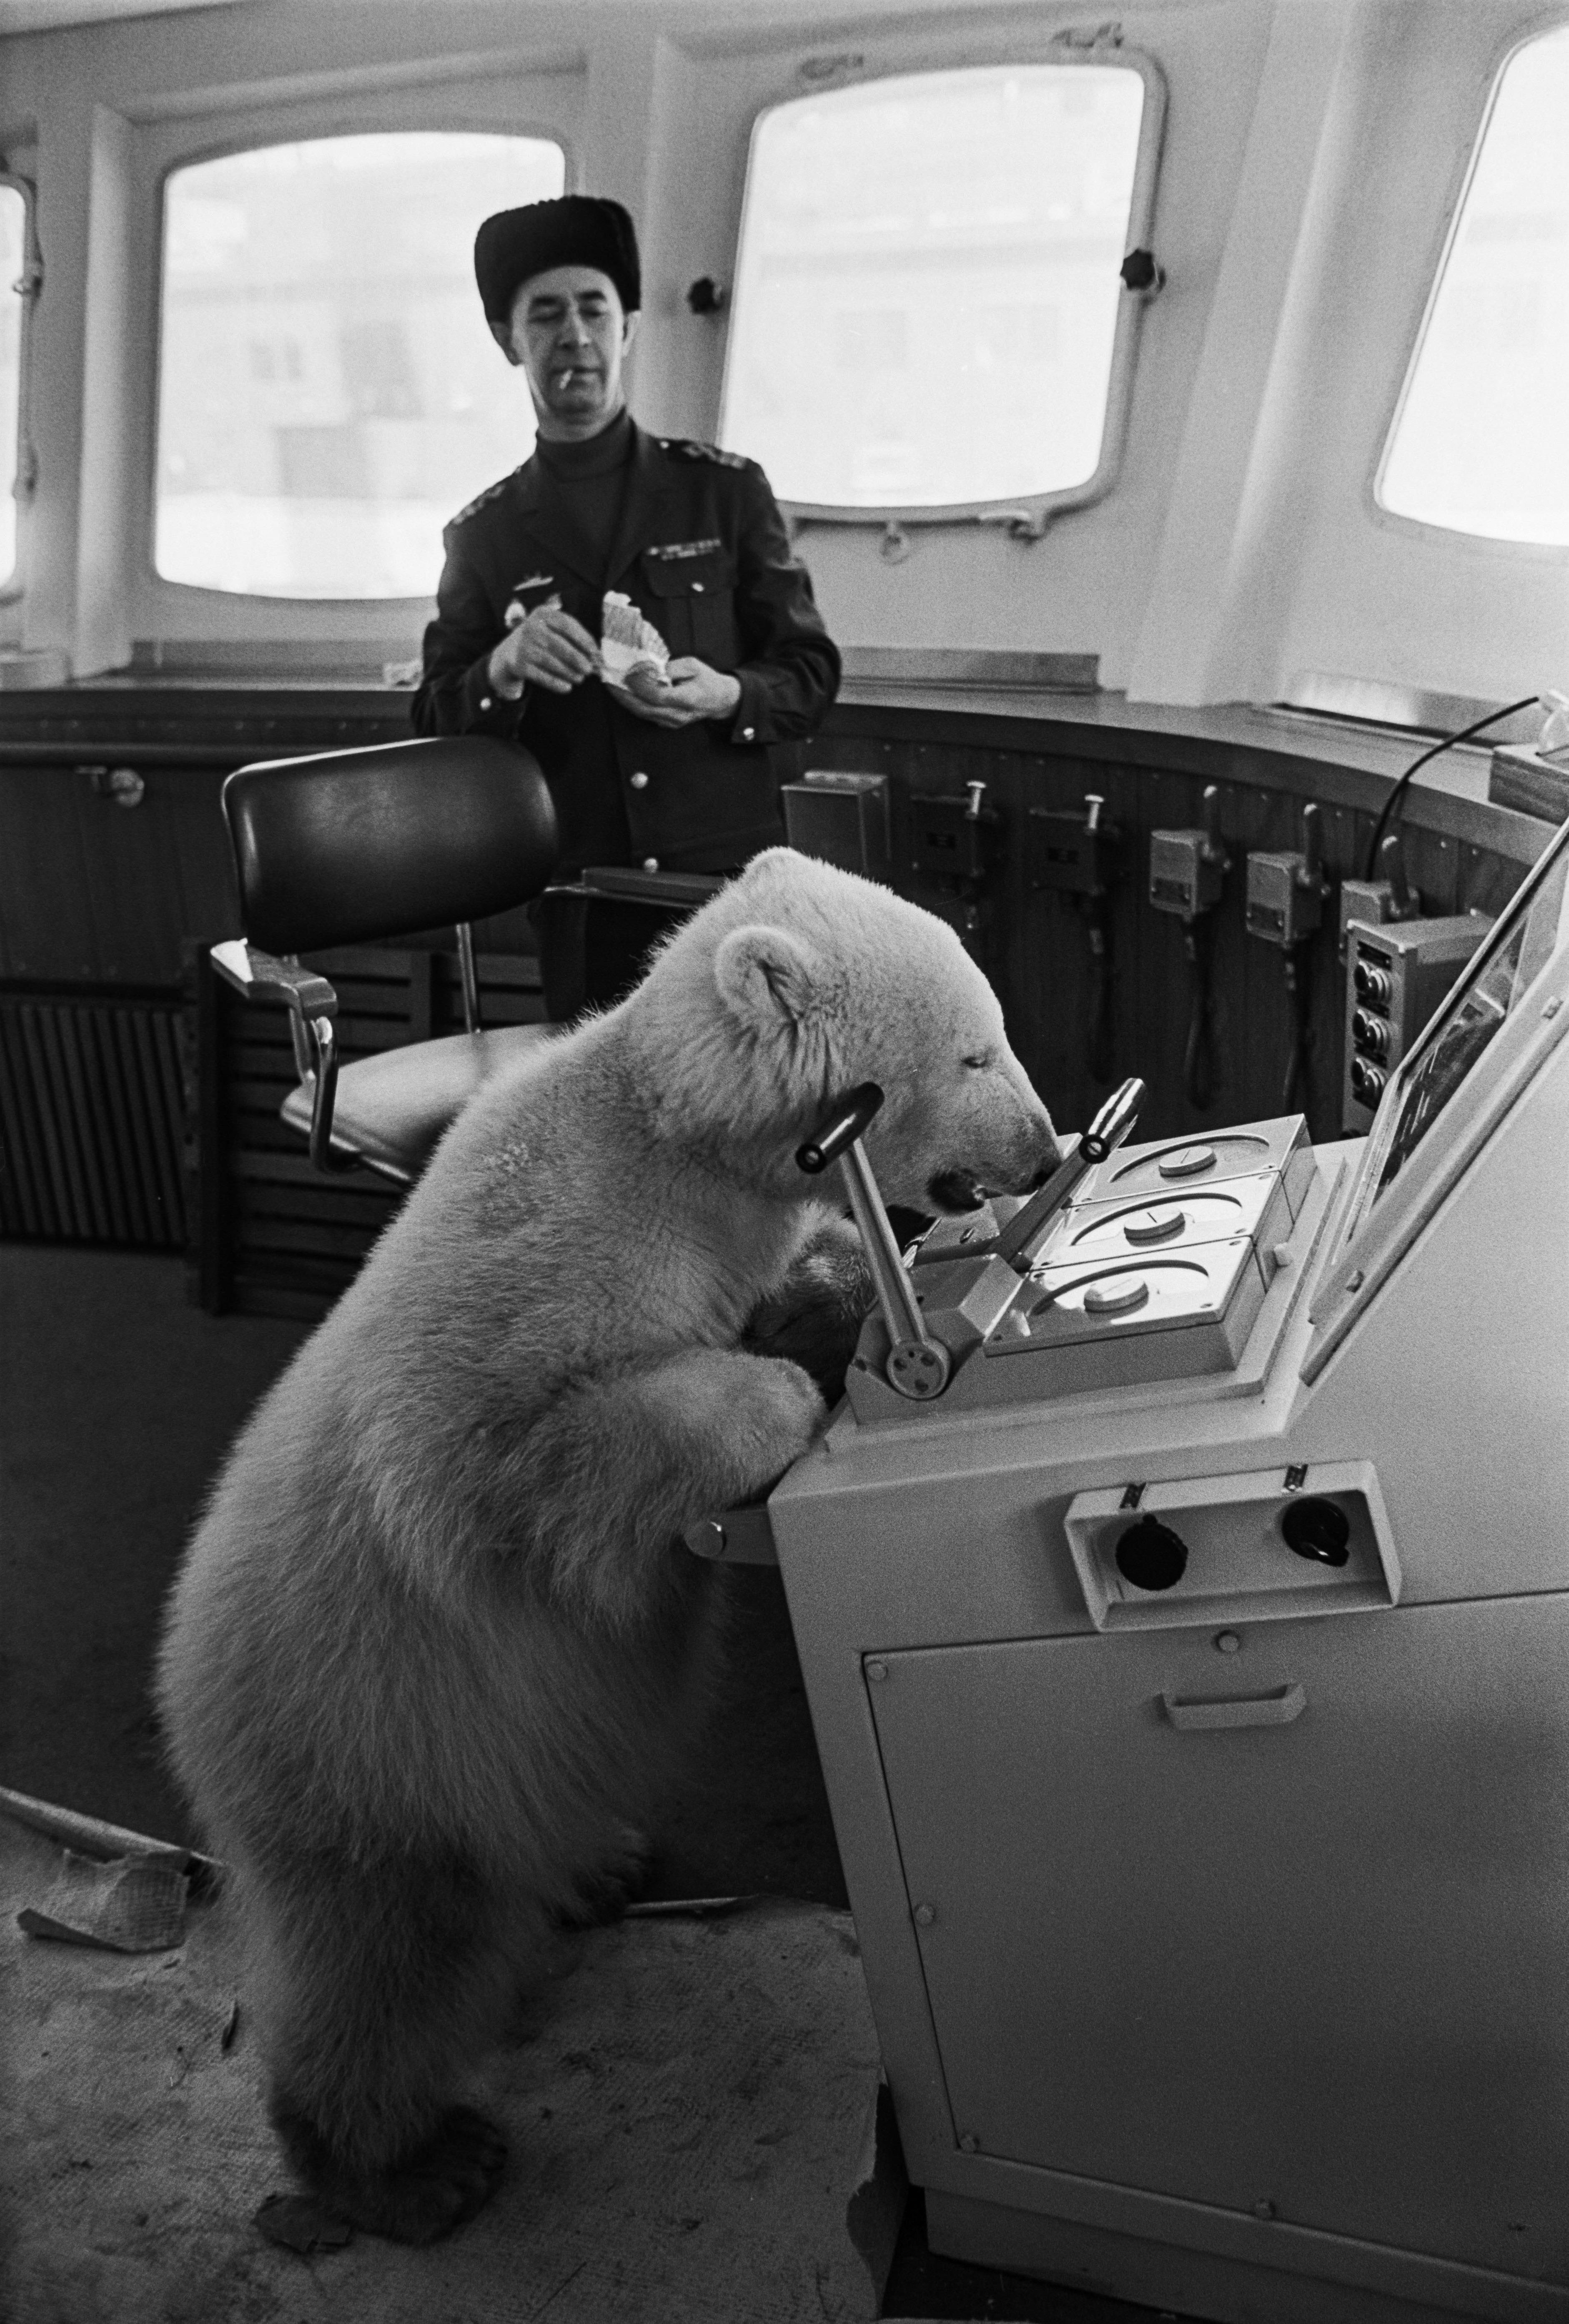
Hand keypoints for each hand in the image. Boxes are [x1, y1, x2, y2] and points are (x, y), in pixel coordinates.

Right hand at [488, 600, 598, 697]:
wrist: (510, 652)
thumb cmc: (540, 639)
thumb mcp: (552, 629)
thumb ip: (572, 637)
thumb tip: (595, 656)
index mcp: (543, 613)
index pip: (567, 625)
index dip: (584, 639)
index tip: (595, 652)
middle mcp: (531, 627)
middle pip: (559, 645)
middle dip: (577, 659)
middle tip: (589, 669)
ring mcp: (523, 646)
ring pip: (551, 661)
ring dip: (569, 672)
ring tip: (579, 678)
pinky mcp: (519, 664)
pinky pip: (541, 676)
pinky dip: (556, 683)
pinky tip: (567, 687)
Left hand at [615, 656, 742, 728]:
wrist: (720, 700)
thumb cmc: (707, 680)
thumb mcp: (693, 665)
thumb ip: (671, 668)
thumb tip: (650, 669)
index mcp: (687, 699)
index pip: (656, 695)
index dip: (639, 685)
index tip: (626, 673)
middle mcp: (677, 714)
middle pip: (644, 708)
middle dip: (623, 695)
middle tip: (608, 681)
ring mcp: (672, 722)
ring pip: (642, 713)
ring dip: (624, 701)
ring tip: (611, 686)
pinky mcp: (667, 724)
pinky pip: (646, 715)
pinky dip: (633, 704)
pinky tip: (623, 693)